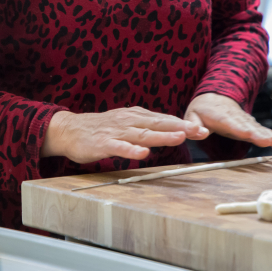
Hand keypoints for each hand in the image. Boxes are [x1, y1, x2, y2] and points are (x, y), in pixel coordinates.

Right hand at [40, 107, 208, 163]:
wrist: (69, 129)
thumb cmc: (100, 129)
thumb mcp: (126, 123)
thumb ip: (146, 127)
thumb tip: (171, 130)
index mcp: (135, 116)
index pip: (163, 120)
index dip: (183, 124)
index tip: (203, 130)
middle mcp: (128, 121)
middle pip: (157, 124)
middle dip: (179, 128)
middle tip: (199, 131)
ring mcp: (115, 132)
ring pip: (142, 134)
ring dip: (161, 136)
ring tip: (179, 138)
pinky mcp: (102, 144)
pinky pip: (118, 147)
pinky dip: (131, 150)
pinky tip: (142, 154)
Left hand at [183, 93, 271, 150]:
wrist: (214, 97)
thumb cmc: (202, 110)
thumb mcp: (191, 115)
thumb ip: (193, 125)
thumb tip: (201, 133)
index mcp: (220, 117)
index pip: (230, 123)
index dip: (239, 129)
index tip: (248, 135)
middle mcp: (235, 118)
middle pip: (248, 127)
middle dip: (259, 134)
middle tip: (269, 142)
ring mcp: (245, 120)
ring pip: (258, 128)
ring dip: (269, 136)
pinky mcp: (250, 124)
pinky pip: (262, 130)